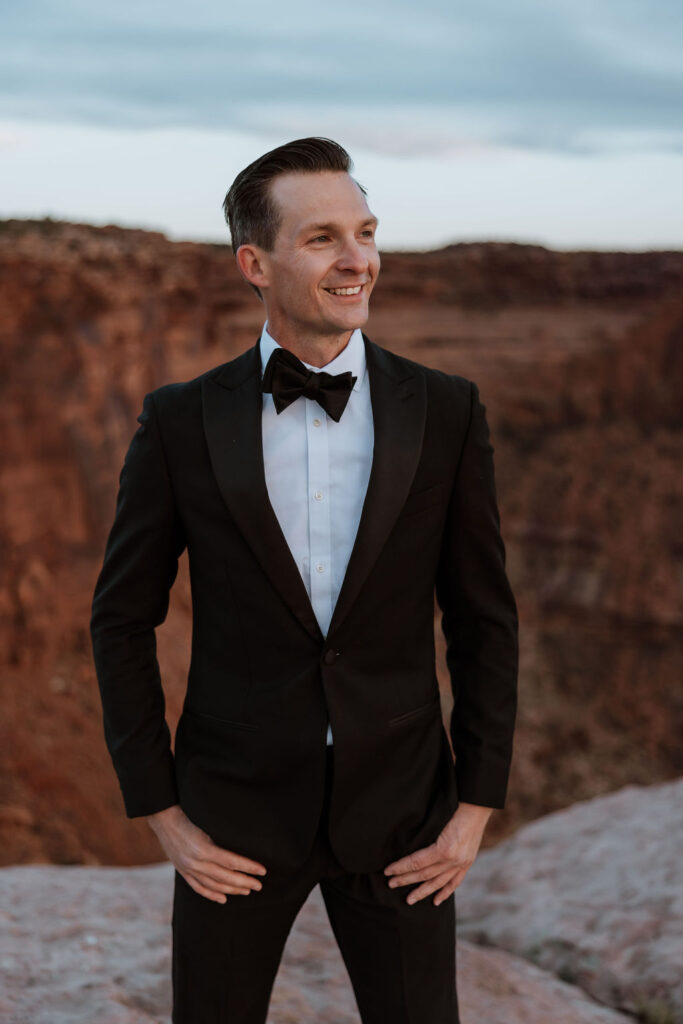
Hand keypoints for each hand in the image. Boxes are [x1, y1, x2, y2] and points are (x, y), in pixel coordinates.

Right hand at [145, 803, 266, 903]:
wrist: (164, 819)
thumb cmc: (190, 814)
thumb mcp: (209, 822)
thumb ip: (223, 836)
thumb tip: (246, 845)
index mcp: (204, 848)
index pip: (232, 862)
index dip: (249, 867)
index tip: (263, 871)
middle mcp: (196, 862)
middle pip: (225, 877)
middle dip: (245, 882)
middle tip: (259, 885)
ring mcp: (188, 869)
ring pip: (214, 885)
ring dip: (232, 890)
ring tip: (247, 891)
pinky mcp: (183, 872)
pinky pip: (199, 887)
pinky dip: (212, 895)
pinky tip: (223, 899)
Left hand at [383, 802, 492, 905]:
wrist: (476, 808)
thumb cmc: (453, 808)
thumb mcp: (436, 821)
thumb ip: (424, 836)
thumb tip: (404, 848)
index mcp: (444, 848)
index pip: (416, 862)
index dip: (400, 867)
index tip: (387, 871)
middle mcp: (453, 860)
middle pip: (424, 874)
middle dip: (406, 880)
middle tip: (391, 884)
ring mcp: (461, 863)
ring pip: (438, 882)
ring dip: (422, 891)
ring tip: (409, 900)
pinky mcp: (467, 863)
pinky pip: (454, 882)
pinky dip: (445, 892)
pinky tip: (435, 901)